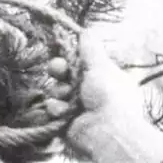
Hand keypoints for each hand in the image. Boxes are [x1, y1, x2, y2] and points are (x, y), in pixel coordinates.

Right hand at [43, 30, 150, 160]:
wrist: (106, 132)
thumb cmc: (109, 95)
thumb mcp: (101, 66)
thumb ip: (90, 48)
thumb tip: (86, 30)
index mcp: (103, 77)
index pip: (81, 62)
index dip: (70, 57)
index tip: (64, 52)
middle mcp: (90, 91)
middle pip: (65, 74)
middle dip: (59, 70)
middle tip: (58, 70)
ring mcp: (78, 107)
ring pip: (57, 91)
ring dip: (59, 92)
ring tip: (66, 97)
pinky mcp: (66, 121)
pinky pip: (53, 108)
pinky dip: (57, 109)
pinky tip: (63, 113)